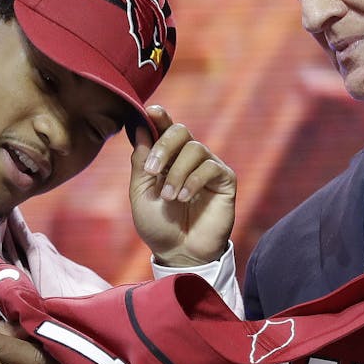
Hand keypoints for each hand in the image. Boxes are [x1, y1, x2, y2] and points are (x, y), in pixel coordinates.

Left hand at [129, 105, 236, 266]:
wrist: (179, 253)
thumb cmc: (158, 225)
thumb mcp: (141, 193)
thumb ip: (141, 161)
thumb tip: (139, 127)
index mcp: (167, 158)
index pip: (163, 129)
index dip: (159, 117)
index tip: (150, 111)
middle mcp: (188, 158)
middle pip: (180, 131)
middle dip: (164, 146)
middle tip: (152, 170)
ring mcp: (208, 167)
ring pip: (195, 149)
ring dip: (177, 173)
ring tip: (170, 198)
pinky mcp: (225, 180)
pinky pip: (211, 167)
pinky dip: (194, 181)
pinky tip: (185, 198)